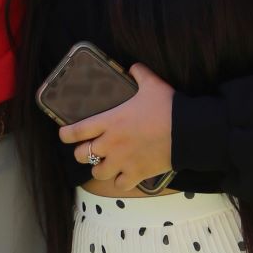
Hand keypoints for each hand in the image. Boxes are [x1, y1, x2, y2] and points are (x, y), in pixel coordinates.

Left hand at [59, 62, 173, 189]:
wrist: (187, 131)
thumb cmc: (167, 106)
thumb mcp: (152, 84)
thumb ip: (139, 74)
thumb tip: (133, 67)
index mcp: (109, 122)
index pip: (76, 131)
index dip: (66, 135)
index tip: (64, 135)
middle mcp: (111, 144)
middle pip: (82, 155)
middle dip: (82, 153)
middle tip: (88, 150)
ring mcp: (123, 161)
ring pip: (98, 173)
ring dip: (99, 169)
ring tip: (104, 165)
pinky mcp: (136, 174)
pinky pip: (119, 185)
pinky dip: (119, 182)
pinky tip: (123, 177)